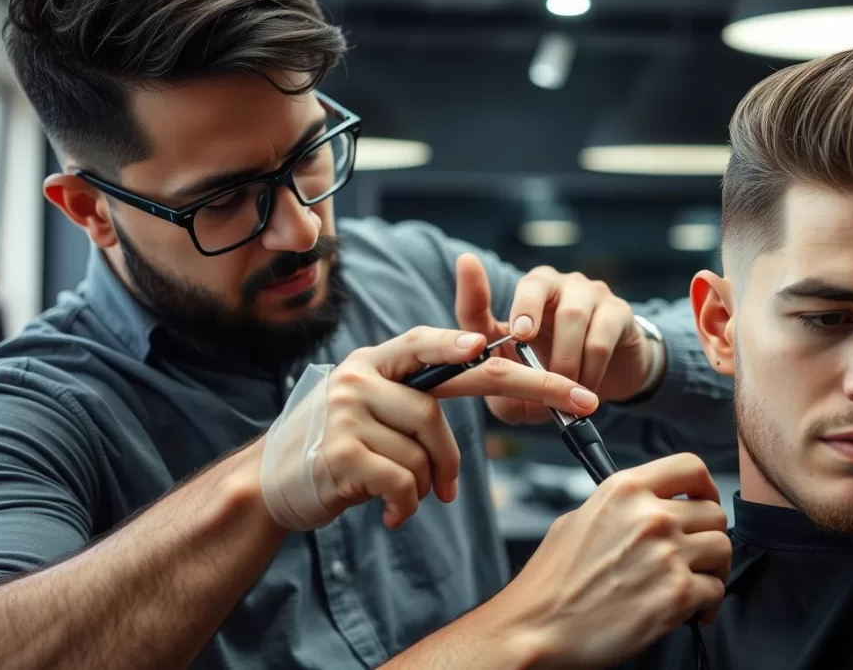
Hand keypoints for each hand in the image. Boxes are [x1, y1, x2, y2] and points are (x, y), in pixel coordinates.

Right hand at [258, 326, 599, 529]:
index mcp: (378, 360)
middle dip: (535, 387)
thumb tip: (485, 369)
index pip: (436, 341)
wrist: (269, 486)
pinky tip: (390, 514)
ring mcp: (350, 410)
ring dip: (433, 482)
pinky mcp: (342, 451)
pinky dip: (408, 505)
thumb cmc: (337, 449)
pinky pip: (407, 481)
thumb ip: (418, 397)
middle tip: (583, 401)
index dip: (480, 341)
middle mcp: (364, 374)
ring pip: (434, 447)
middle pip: (463, 380)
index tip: (521, 339)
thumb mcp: (373, 409)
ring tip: (409, 498)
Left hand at [454, 253, 660, 424]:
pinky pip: (600, 339)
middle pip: (537, 282)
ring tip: (562, 390)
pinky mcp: (618, 311)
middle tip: (523, 338)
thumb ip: (500, 385)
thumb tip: (499, 386)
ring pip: (572, 316)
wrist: (608, 377)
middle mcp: (554, 284)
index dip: (475, 285)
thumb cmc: (553, 372)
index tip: (470, 271)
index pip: (487, 288)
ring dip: (563, 360)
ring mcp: (589, 293)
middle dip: (526, 310)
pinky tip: (586, 389)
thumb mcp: (519, 382)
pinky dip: (590, 370)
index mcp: (521, 297)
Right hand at [491, 453, 731, 668]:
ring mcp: (666, 555)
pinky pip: (716, 591)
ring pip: (722, 549)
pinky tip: (690, 611)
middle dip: (707, 535)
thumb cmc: (551, 582)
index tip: (704, 500)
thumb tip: (646, 509)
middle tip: (696, 554)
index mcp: (625, 490)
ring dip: (712, 569)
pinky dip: (707, 604)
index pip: (690, 467)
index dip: (705, 486)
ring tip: (696, 583)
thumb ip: (619, 508)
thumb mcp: (577, 520)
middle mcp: (650, 517)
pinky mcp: (676, 596)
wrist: (537, 628)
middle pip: (714, 513)